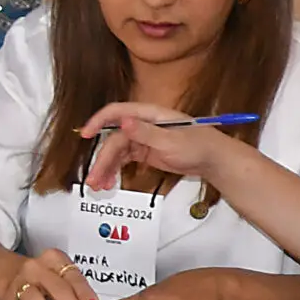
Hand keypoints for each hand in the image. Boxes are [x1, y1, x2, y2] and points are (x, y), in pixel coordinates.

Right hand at [2, 248, 99, 299]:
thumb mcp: (61, 279)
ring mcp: (19, 282)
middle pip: (56, 288)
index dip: (85, 294)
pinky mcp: (6, 297)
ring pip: (33, 299)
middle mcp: (36, 268)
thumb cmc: (44, 279)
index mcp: (55, 259)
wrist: (10, 274)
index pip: (73, 277)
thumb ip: (77, 293)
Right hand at [82, 103, 235, 189]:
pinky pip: (123, 160)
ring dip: (105, 168)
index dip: (98, 121)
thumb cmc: (198, 145)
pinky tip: (108, 183)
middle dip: (102, 159)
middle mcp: (143, 124)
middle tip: (93, 179)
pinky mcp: (145, 152)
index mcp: (149, 114)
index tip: (85, 135)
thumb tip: (125, 122)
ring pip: (116, 152)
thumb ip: (147, 132)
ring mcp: (143, 138)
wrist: (214, 160)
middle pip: (114, 139)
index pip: (117, 112)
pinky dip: (114, 171)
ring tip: (98, 186)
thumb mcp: (172, 140)